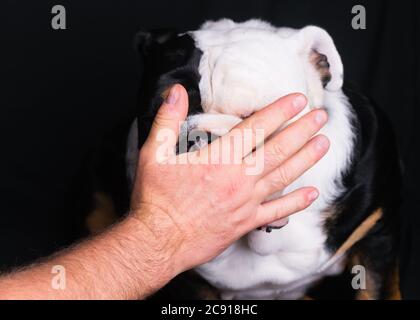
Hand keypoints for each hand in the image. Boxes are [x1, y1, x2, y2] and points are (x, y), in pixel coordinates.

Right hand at [131, 84, 328, 276]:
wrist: (159, 241)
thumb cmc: (156, 199)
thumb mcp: (154, 154)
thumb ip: (167, 120)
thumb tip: (177, 91)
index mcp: (219, 159)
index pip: (256, 128)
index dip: (279, 111)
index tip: (298, 100)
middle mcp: (239, 179)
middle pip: (278, 150)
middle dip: (302, 130)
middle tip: (321, 116)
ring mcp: (246, 203)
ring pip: (284, 176)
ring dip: (306, 159)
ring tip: (324, 144)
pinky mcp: (246, 223)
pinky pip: (277, 212)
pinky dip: (296, 202)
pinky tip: (312, 193)